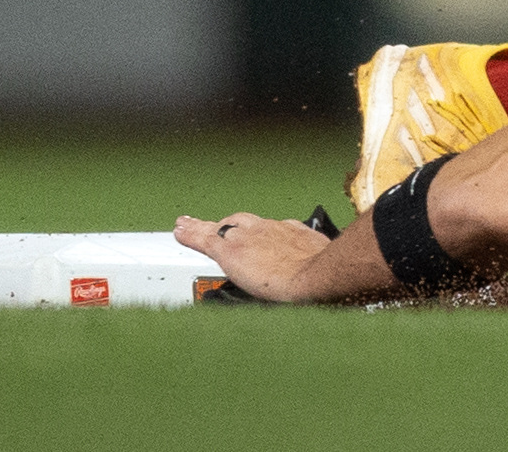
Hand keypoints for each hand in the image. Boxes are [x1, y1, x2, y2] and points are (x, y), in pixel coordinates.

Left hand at [176, 213, 330, 301]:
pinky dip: (191, 235)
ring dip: (205, 227)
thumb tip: (324, 285)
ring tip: (188, 226)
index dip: (259, 235)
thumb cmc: (327, 276)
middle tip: (216, 226)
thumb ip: (317, 270)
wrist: (317, 276)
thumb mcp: (326, 267)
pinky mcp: (231, 250)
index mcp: (296, 234)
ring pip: (221, 227)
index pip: (272, 230)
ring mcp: (250, 237)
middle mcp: (272, 229)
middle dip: (228, 224)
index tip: (256, 239)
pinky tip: (180, 232)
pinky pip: (205, 239)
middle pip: (243, 222)